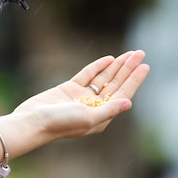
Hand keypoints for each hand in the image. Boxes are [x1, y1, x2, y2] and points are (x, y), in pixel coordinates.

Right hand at [14, 50, 149, 138]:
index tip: (145, 66)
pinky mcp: (69, 89)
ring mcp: (81, 97)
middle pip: (116, 84)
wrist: (32, 121)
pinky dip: (97, 67)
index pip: (123, 94)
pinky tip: (108, 59)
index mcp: (101, 116)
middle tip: (140, 53)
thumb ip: (109, 110)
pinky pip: (87, 76)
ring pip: (103, 78)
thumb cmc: (60, 123)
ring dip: (116, 66)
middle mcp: (94, 107)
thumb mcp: (88, 117)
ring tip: (129, 54)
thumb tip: (129, 103)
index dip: (134, 80)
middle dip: (128, 69)